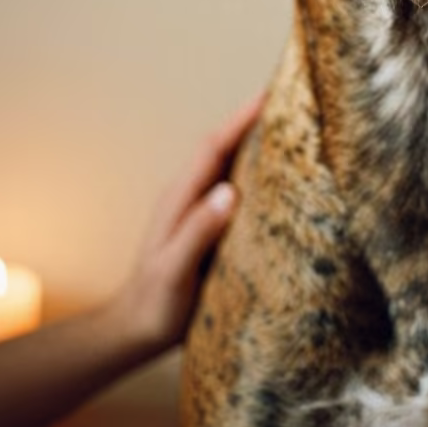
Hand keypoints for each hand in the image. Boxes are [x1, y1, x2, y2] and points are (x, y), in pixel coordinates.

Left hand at [106, 94, 263, 357]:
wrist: (134, 330)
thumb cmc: (153, 304)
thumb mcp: (174, 269)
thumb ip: (198, 231)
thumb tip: (229, 191)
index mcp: (180, 198)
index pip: (214, 147)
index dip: (240, 119)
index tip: (268, 96)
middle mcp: (190, 195)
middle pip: (224, 146)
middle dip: (253, 120)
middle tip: (289, 99)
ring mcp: (199, 209)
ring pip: (231, 164)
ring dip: (257, 141)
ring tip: (292, 126)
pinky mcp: (210, 225)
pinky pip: (238, 186)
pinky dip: (258, 170)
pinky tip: (281, 175)